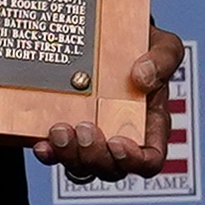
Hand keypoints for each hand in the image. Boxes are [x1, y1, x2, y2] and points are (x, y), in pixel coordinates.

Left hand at [36, 25, 185, 180]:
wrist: (109, 35)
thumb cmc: (141, 47)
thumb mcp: (163, 46)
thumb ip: (162, 59)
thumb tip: (142, 77)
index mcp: (150, 126)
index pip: (149, 160)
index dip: (134, 161)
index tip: (118, 143)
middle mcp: (120, 138)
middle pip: (111, 169)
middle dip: (94, 156)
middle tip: (83, 128)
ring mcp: (91, 138)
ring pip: (81, 166)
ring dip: (69, 155)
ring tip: (58, 130)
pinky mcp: (66, 132)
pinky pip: (56, 154)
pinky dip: (49, 153)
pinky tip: (41, 142)